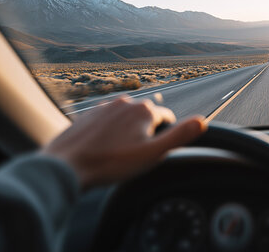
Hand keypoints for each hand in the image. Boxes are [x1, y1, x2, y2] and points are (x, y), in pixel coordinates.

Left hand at [42, 96, 205, 189]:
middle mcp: (125, 103)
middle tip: (135, 157)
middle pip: (146, 117)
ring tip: (118, 155)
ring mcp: (104, 107)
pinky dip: (109, 133)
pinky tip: (103, 149)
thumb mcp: (152, 154)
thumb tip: (202, 121)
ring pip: (126, 118)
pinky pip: (108, 121)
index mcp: (144, 110)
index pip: (167, 118)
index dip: (165, 136)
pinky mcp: (88, 114)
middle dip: (146, 134)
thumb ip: (180, 136)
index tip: (155, 152)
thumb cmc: (110, 163)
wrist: (66, 165)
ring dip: (127, 132)